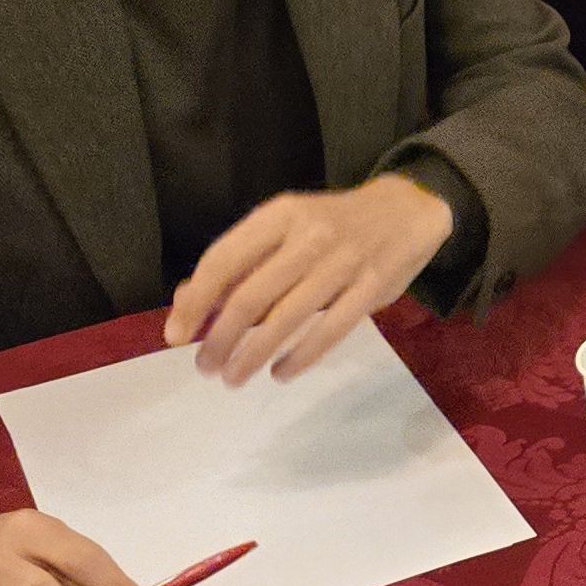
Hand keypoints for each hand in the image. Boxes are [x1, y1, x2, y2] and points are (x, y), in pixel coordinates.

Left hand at [162, 174, 456, 384]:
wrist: (408, 209)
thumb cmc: (333, 223)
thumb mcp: (286, 225)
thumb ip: (242, 260)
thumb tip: (187, 300)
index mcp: (281, 215)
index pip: (224, 259)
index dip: (196, 302)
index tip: (177, 336)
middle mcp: (310, 235)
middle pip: (250, 297)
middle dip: (220, 339)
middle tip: (205, 367)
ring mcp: (345, 262)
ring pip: (286, 319)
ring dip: (252, 355)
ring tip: (233, 377)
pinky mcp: (372, 288)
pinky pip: (330, 331)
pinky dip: (300, 358)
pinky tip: (280, 373)